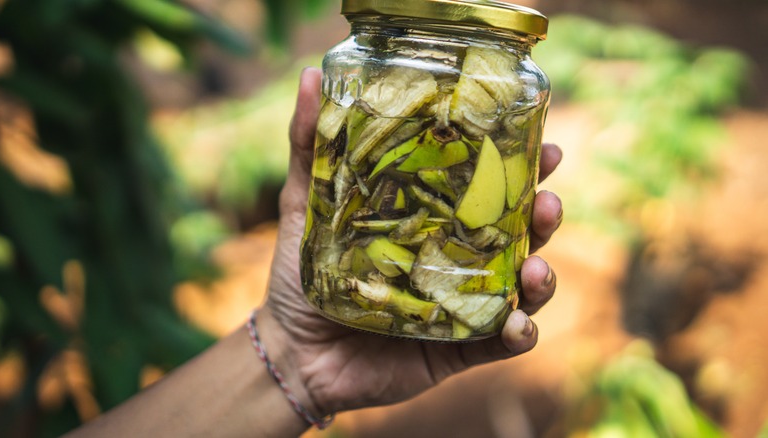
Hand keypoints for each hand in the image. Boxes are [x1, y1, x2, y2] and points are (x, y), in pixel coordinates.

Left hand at [254, 68, 562, 417]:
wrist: (291, 351)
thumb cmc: (300, 276)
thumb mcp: (304, 203)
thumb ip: (311, 146)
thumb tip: (310, 76)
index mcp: (431, 220)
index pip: (486, 188)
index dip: (521, 166)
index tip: (546, 143)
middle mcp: (454, 258)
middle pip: (516, 233)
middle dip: (543, 215)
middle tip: (548, 199)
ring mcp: (459, 304)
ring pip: (520, 286)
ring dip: (543, 274)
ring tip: (538, 266)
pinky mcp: (456, 347)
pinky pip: (500, 342)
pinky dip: (519, 334)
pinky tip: (518, 324)